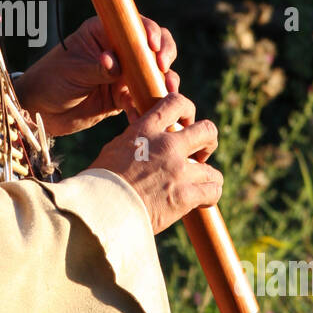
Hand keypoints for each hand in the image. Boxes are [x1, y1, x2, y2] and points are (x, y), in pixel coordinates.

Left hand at [14, 14, 179, 136]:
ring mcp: (124, 73)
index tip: (151, 47)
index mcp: (103, 32)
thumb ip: (96, 68)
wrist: (40, 111)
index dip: (149, 32)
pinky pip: (143, 98)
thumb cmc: (49, 81)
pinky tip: (145, 113)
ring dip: (164, 82)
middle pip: (152, 46)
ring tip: (167, 93)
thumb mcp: (72, 71)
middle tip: (163, 70)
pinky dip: (148, 105)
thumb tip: (115, 63)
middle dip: (164, 56)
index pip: (133, 25)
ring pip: (154, 73)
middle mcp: (118, 50)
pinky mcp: (124, 96)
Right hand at [88, 91, 223, 234]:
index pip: (177, 103)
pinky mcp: (185, 196)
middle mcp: (166, 146)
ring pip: (212, 170)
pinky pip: (213, 192)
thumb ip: (136, 139)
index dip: (188, 111)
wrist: (100, 210)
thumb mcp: (115, 149)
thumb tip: (143, 136)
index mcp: (145, 130)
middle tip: (201, 155)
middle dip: (208, 142)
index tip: (186, 124)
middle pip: (207, 131)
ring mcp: (178, 171)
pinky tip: (202, 202)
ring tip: (200, 186)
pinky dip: (210, 197)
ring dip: (208, 178)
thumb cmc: (100, 183)